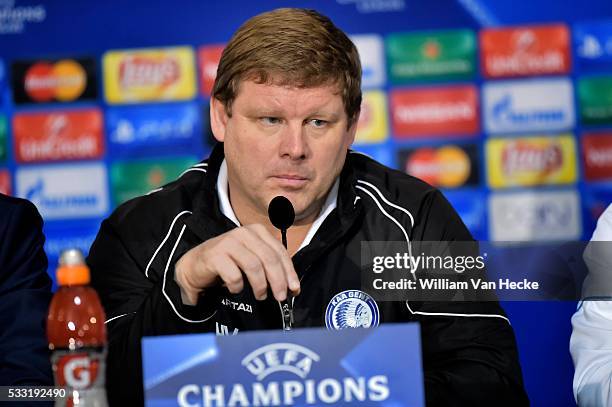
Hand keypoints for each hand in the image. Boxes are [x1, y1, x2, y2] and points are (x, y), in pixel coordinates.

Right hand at [174, 224, 299, 304]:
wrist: (195, 266)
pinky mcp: (215, 255)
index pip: (280, 252)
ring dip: (260, 285)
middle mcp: (244, 233)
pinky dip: (238, 286)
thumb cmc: (228, 264)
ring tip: (260, 296)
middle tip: (280, 297)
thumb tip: (293, 288)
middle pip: (269, 259)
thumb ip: (271, 269)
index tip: (294, 289)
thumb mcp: (252, 261)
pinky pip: (234, 275)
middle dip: (278, 281)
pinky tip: (236, 290)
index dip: (289, 272)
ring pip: (254, 266)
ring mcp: (228, 242)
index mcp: (257, 231)